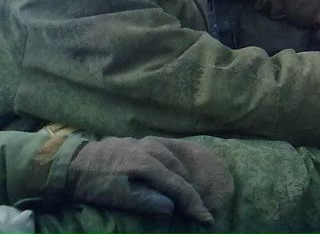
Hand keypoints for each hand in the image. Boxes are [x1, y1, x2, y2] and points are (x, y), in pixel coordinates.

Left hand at [68, 137, 232, 223]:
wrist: (73, 162)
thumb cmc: (95, 183)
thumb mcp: (118, 197)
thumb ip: (146, 201)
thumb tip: (172, 207)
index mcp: (148, 163)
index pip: (178, 184)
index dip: (193, 203)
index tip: (206, 218)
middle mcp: (152, 148)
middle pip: (180, 171)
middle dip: (191, 192)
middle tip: (199, 210)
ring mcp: (146, 142)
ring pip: (174, 160)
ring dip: (184, 178)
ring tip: (189, 194)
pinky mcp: (141, 142)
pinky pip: (166, 154)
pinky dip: (175, 167)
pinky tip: (175, 174)